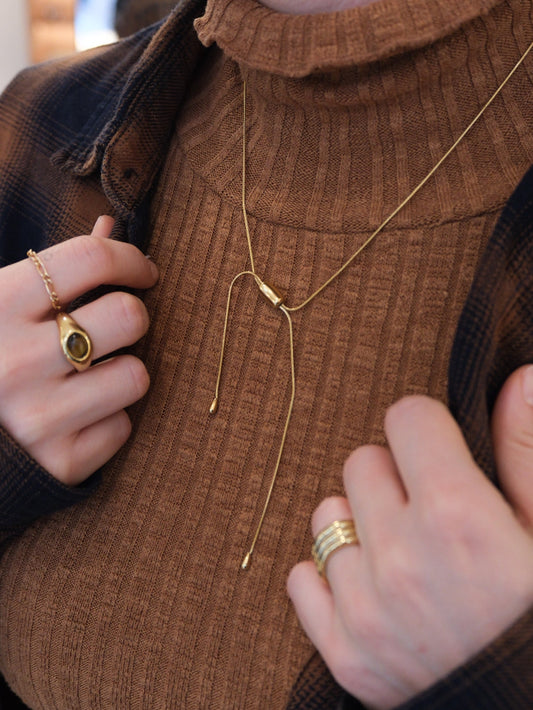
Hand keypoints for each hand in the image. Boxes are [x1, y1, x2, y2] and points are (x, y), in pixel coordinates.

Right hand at [0, 216, 157, 485]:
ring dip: (122, 374)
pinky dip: (108, 421)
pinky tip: (75, 419)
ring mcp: (37, 417)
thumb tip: (109, 224)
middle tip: (114, 327)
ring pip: (137, 376)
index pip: (90, 258)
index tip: (143, 271)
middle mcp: (15, 362)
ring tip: (88, 378)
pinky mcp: (59, 462)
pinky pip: (123, 427)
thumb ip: (53, 268)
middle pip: (129, 316)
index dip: (130, 258)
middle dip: (131, 317)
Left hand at [288, 390, 532, 709]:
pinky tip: (369, 589)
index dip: (427, 429)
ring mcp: (366, 609)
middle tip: (427, 511)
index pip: (406, 417)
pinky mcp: (344, 652)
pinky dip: (327, 577)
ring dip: (356, 522)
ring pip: (326, 515)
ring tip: (399, 550)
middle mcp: (402, 557)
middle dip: (392, 475)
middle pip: (361, 461)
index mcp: (458, 517)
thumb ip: (527, 451)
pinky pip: (300, 578)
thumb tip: (519, 377)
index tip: (438, 452)